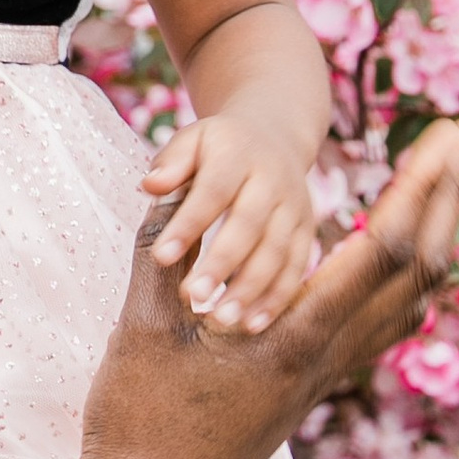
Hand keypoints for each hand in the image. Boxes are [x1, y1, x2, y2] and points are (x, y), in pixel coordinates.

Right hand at [72, 121, 458, 458]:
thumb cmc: (138, 425)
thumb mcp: (142, 329)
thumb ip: (163, 255)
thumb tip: (169, 191)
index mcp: (296, 339)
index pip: (384, 248)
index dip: (424, 184)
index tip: (451, 136)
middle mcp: (327, 360)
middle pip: (420, 270)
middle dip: (449, 197)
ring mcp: (321, 380)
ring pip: (408, 304)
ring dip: (433, 238)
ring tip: (441, 189)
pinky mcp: (306, 392)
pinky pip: (377, 332)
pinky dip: (398, 285)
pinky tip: (385, 265)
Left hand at [140, 109, 316, 331]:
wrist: (275, 135)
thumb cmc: (218, 148)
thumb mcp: (193, 140)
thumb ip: (172, 163)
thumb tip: (151, 186)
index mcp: (238, 154)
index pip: (213, 191)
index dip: (189, 224)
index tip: (160, 257)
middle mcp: (273, 181)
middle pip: (249, 226)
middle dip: (222, 264)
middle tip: (192, 297)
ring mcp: (295, 207)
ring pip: (277, 252)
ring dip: (251, 289)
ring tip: (222, 320)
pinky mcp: (308, 231)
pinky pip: (296, 267)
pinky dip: (277, 298)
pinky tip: (252, 324)